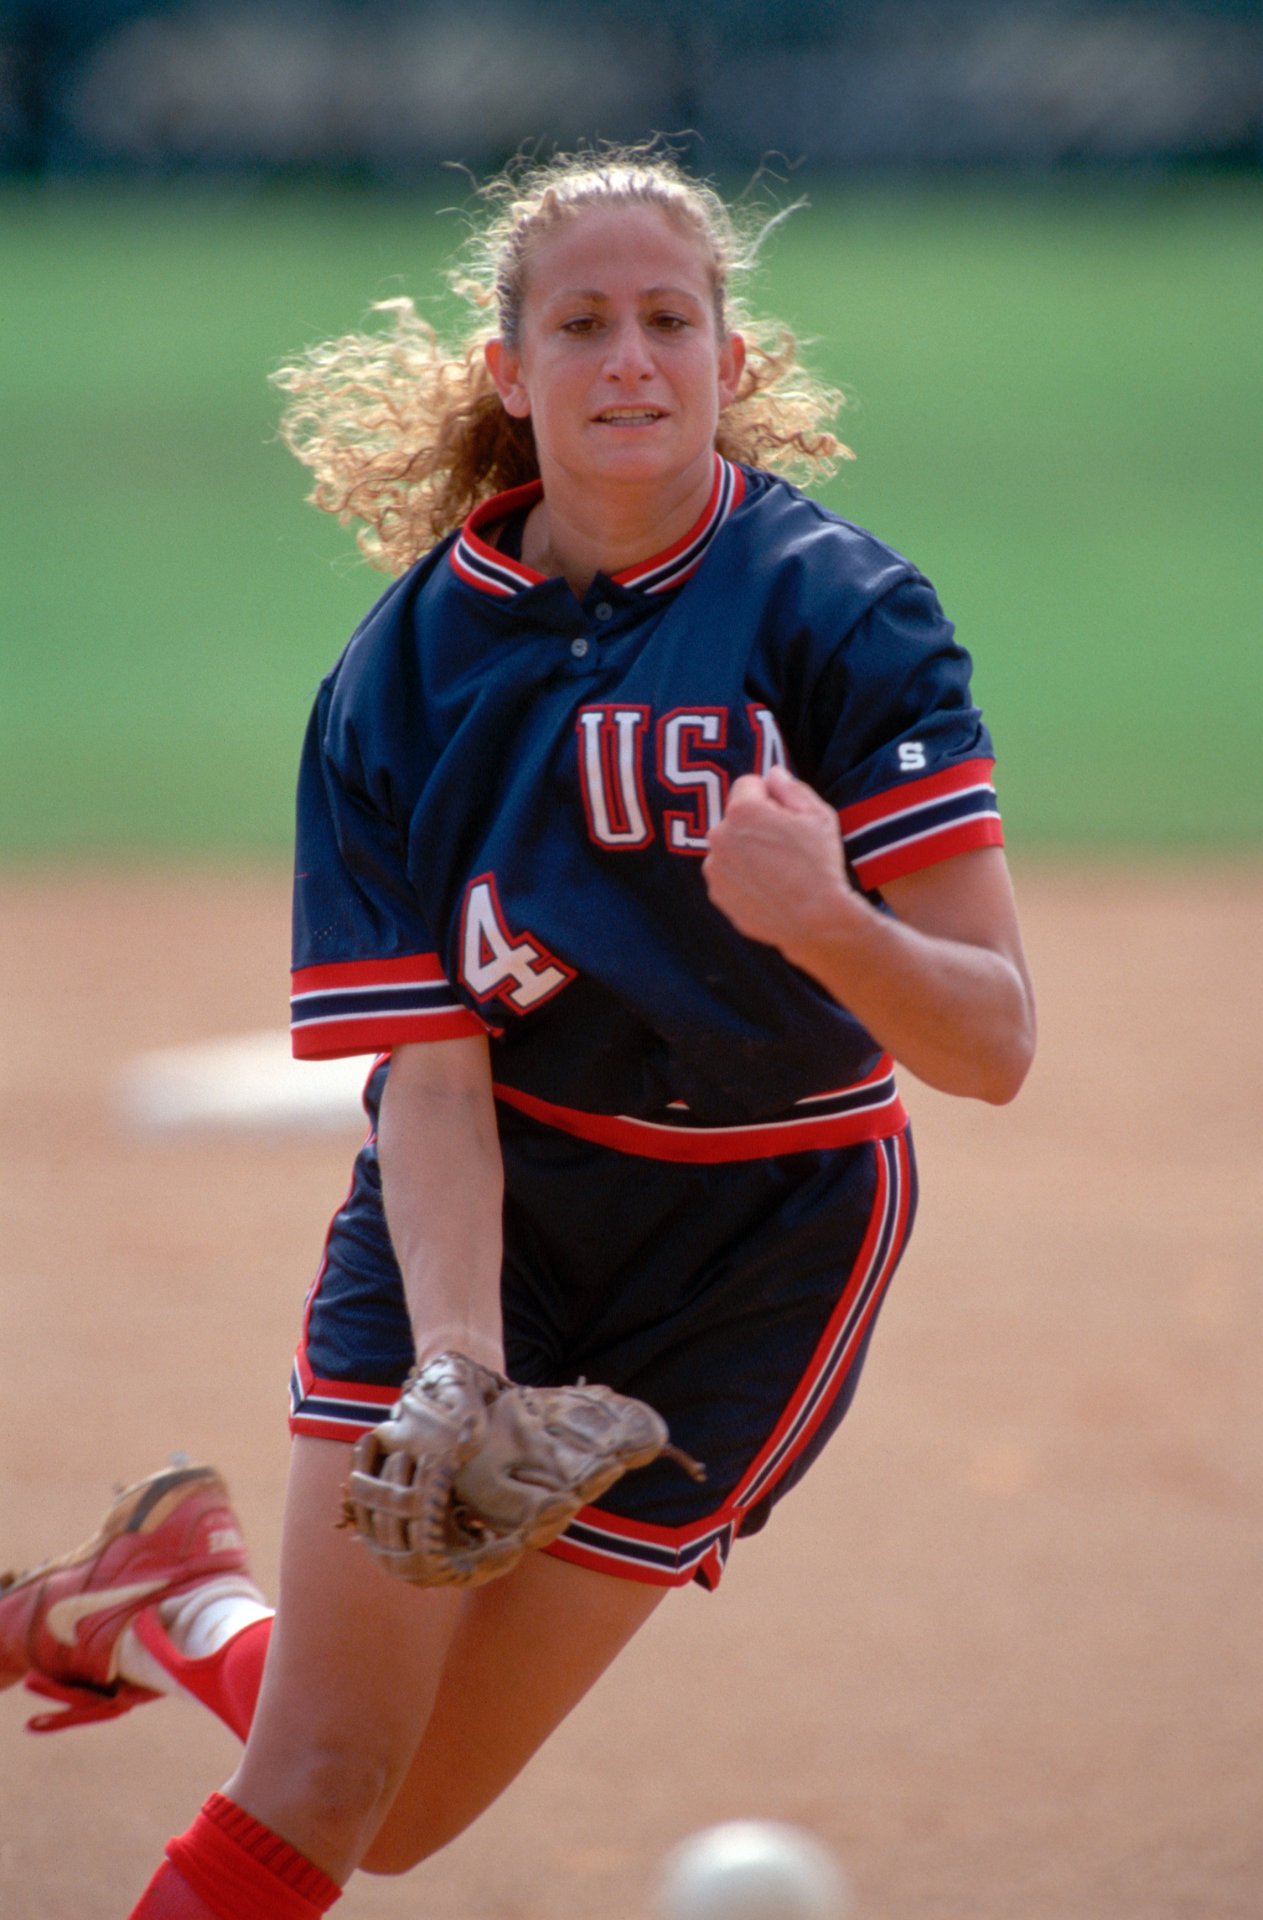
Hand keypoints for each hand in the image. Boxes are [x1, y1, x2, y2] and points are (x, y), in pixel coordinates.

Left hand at [702, 764, 864, 962]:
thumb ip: (791, 788)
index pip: (747, 784)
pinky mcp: (716, 893)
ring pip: (729, 846)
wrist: (816, 921)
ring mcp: (714, 867)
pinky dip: (742, 876)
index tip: (786, 816)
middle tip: (783, 846)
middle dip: (754, 823)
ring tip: (776, 870)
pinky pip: (727, 873)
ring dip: (745, 850)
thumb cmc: (820, 865)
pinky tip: (767, 887)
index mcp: (742, 811)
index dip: (770, 797)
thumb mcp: (818, 815)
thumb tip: (772, 773)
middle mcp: (718, 836)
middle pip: (735, 816)